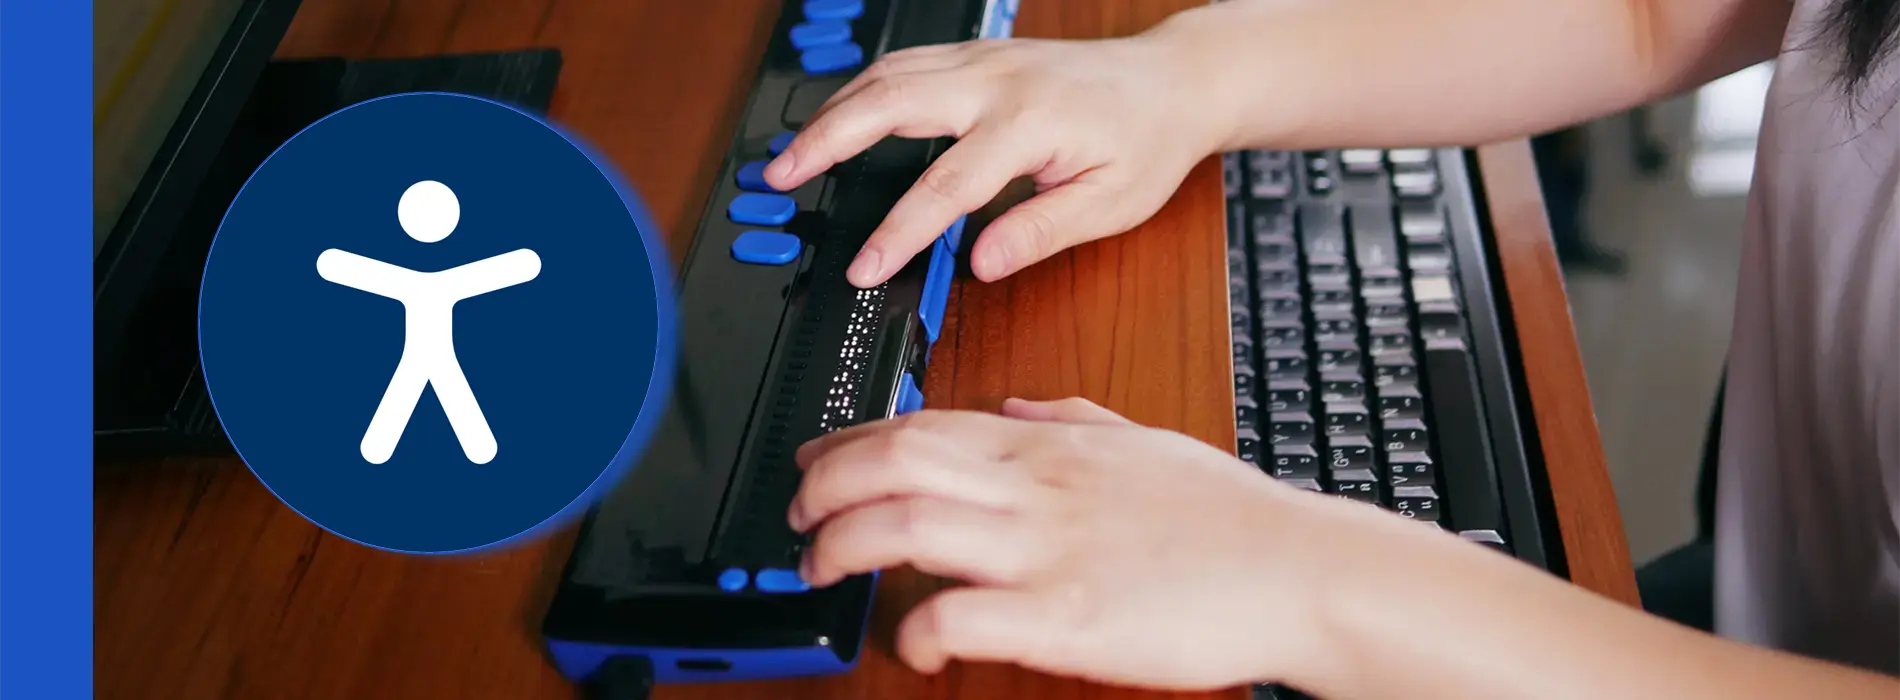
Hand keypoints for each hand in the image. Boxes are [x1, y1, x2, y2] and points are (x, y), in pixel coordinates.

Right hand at [762, 33, 1229, 287]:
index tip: (863, 266)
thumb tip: (981, 264)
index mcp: (1030, 123)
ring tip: (793, 153)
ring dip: (833, 110)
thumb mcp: (1110, 204)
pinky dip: (861, 89)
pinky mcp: (979, 54)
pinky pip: (906, 64)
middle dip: (827, 141)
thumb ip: (1040, 232)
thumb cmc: (1147, 141)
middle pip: (890, 102)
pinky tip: (839, 116)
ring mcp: (984, 60)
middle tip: (780, 178)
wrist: (1173, 80)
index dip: (898, 232)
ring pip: (889, 73)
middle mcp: (998, 81)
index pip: (945, 186)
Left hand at [787, 397, 1356, 690]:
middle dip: (825, 484)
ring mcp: (1048, 551)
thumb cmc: (1227, 517)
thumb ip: (1070, 419)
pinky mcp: (1066, 618)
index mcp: (1050, 448)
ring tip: (822, 571)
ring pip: (908, 525)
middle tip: (798, 516)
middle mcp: (1037, 489)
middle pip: (896, 461)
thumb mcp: (1142, 441)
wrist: (1297, 570)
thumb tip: (1012, 407)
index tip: (815, 463)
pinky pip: (961, 616)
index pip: (923, 424)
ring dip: (844, 546)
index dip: (850, 442)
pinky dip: (917, 630)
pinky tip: (911, 643)